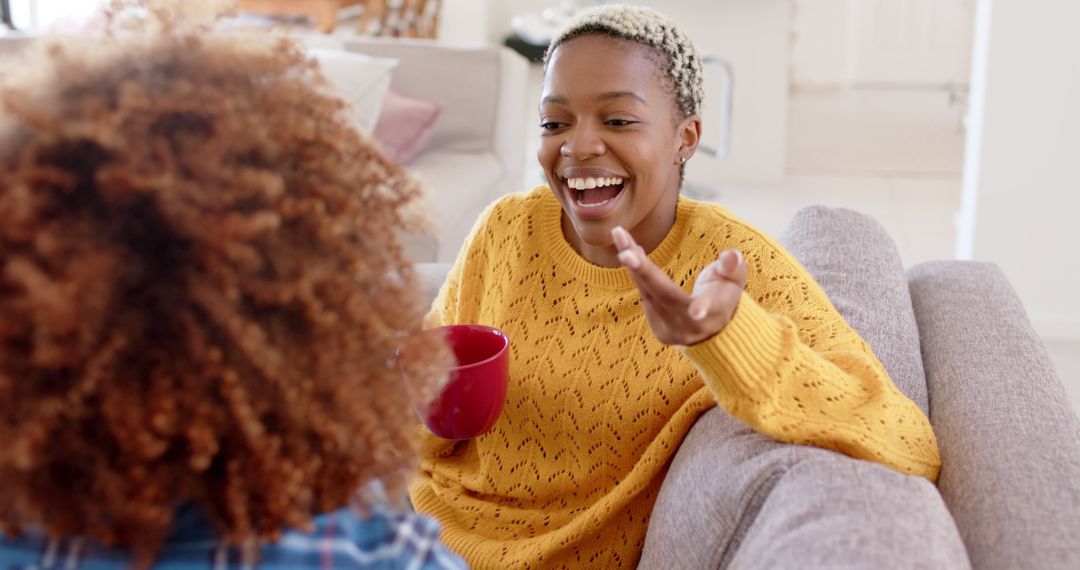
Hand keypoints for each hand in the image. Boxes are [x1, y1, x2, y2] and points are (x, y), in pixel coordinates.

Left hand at [612, 226, 746, 345]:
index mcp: (716, 312)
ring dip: (633, 264)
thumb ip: (733, 267)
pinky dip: (637, 273)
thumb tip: (732, 255)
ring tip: (621, 236)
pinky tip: (629, 252)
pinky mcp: (658, 328)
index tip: (697, 311)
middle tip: (625, 251)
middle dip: (643, 272)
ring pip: (648, 292)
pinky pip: (644, 295)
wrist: (712, 330)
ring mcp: (671, 330)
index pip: (709, 307)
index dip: (703, 307)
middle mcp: (691, 325)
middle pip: (663, 294)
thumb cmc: (724, 295)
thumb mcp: (734, 281)